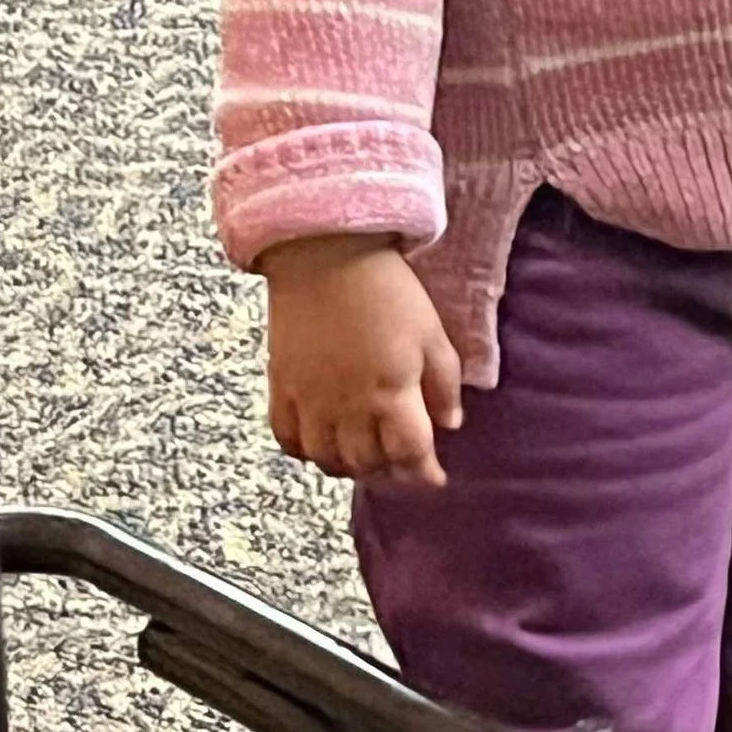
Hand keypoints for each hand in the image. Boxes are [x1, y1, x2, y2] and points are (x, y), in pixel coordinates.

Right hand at [260, 236, 461, 486]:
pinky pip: (286, 437)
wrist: (326, 254)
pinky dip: (305, 451)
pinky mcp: (281, 385)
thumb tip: (451, 424)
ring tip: (365, 458)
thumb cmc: (388, 291)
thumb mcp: (433, 334)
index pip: (409, 454)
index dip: (424, 472)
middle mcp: (347, 405)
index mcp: (391, 393)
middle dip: (390, 471)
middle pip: (367, 462)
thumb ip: (444, 385)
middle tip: (402, 463)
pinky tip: (321, 446)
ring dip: (349, 467)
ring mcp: (309, 398)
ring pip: (326, 458)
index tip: (434, 477)